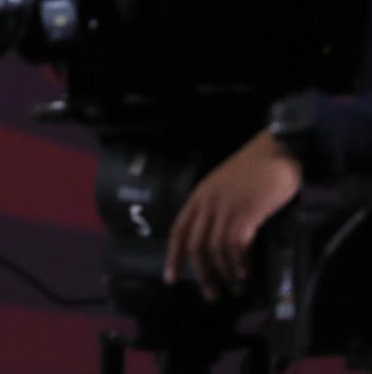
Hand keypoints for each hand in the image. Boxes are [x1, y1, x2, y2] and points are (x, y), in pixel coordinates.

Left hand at [163, 129, 302, 299]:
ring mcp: (226, 207)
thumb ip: (215, 209)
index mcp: (198, 196)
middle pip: (195, 245)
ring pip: (215, 249)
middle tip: (210, 295)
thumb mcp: (224, 187)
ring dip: (224, 273)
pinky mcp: (246, 213)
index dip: (173, 256)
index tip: (171, 278)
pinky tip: (245, 273)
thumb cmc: (253, 171)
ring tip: (234, 288)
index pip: (178, 230)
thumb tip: (215, 241)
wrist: (276, 152)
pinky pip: (236, 245)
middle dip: (201, 274)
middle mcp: (207, 203)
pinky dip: (239, 263)